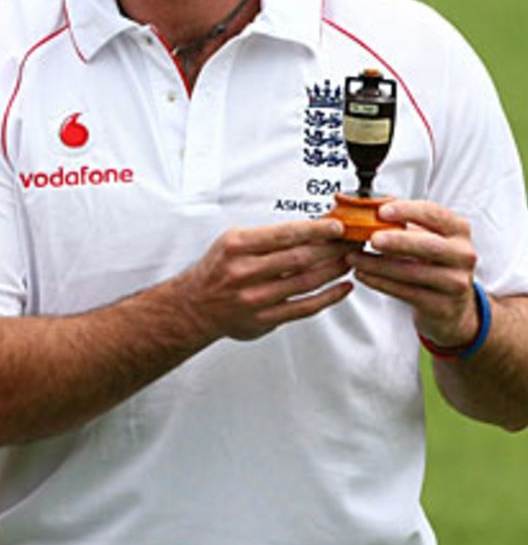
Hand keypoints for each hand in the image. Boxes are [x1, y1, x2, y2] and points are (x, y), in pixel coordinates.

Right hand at [174, 218, 355, 341]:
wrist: (195, 305)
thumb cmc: (217, 270)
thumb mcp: (232, 242)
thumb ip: (267, 237)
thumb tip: (308, 228)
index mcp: (237, 246)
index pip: (284, 234)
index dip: (315, 230)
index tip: (336, 226)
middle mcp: (245, 272)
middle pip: (300, 258)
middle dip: (331, 248)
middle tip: (349, 241)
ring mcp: (256, 297)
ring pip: (306, 282)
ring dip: (334, 270)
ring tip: (348, 259)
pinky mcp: (265, 318)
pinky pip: (305, 307)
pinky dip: (329, 297)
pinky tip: (341, 287)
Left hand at [349, 199, 479, 346]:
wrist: (451, 303)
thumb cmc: (431, 261)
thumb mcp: (425, 237)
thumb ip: (403, 223)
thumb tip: (366, 207)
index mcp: (458, 230)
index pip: (435, 214)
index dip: (408, 211)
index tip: (382, 211)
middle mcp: (463, 255)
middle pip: (429, 246)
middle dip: (398, 241)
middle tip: (372, 238)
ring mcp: (456, 282)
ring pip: (413, 272)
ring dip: (378, 265)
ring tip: (353, 257)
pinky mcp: (442, 305)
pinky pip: (406, 292)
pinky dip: (380, 282)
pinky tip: (362, 274)